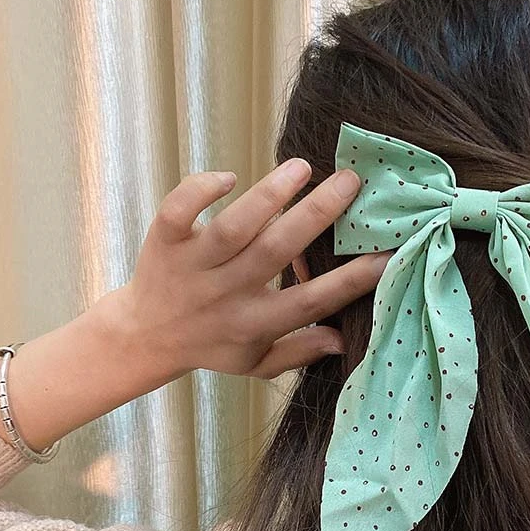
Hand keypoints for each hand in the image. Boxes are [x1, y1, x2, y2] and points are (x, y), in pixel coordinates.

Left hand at [97, 160, 390, 379]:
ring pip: (234, 226)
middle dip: (317, 214)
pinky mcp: (165, 241)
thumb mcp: (258, 363)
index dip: (350, 280)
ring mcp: (195, 266)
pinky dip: (201, 190)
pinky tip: (229, 177)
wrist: (143, 337)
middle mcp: (227, 292)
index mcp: (255, 323)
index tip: (386, 254)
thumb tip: (343, 339)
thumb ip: (299, 351)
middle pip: (276, 250)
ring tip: (303, 167)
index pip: (310, 301)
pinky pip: (180, 210)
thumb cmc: (212, 346)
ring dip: (269, 194)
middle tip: (351, 182)